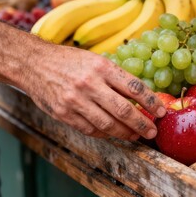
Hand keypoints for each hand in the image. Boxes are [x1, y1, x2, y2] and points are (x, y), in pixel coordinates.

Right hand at [24, 45, 165, 140]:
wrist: (33, 63)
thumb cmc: (70, 62)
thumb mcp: (96, 61)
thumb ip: (116, 79)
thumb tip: (141, 98)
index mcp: (102, 67)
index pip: (134, 87)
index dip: (152, 102)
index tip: (161, 112)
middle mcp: (89, 84)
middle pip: (124, 110)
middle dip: (142, 124)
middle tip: (152, 132)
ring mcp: (75, 100)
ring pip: (108, 125)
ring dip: (126, 133)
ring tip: (136, 135)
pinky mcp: (63, 114)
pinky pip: (90, 130)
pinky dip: (105, 134)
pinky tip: (114, 133)